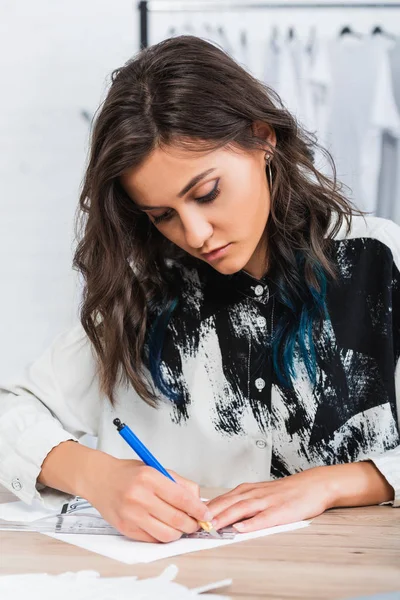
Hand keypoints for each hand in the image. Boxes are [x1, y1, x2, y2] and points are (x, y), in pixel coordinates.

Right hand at [81, 454, 210, 542]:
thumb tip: (198, 501)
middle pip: (176, 519)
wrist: (99, 479)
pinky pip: (152, 539)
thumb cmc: (128, 473)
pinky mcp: (126, 528)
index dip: (198, 510)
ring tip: (181, 526)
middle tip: (197, 523)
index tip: (206, 514)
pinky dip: (163, 536)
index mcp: (149, 478)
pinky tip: (164, 527)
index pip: (181, 499)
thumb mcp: (155, 469)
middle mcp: (139, 497)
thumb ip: (178, 484)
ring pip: (166, 534)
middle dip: (192, 524)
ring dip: (179, 533)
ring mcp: (131, 515)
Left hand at [207, 467, 332, 532]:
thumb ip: (241, 502)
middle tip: (195, 523)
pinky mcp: (280, 511)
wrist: (312, 485)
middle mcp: (254, 493)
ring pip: (241, 509)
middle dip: (210, 514)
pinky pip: (264, 518)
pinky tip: (241, 529)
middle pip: (227, 503)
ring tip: (211, 526)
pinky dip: (251, 524)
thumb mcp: (260, 493)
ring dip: (225, 518)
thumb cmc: (285, 492)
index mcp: (247, 490)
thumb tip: (220, 513)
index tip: (191, 516)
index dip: (206, 509)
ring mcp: (267, 501)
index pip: (221, 499)